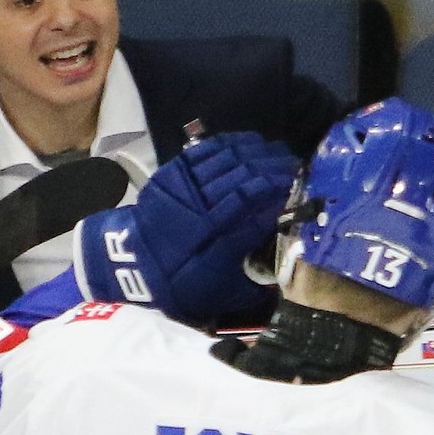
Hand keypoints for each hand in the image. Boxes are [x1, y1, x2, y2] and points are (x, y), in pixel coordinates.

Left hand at [74, 131, 299, 324]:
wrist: (135, 265)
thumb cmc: (183, 283)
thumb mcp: (221, 290)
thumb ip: (254, 278)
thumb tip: (285, 263)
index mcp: (213, 234)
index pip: (252, 199)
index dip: (278, 187)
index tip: (299, 185)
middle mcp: (198, 203)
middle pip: (243, 173)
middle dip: (274, 166)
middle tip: (296, 166)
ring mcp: (183, 184)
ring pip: (226, 157)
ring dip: (257, 152)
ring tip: (278, 154)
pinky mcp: (171, 172)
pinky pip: (205, 150)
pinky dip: (230, 144)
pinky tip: (250, 144)